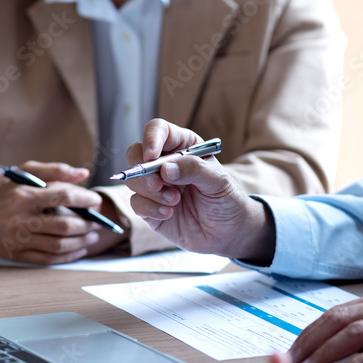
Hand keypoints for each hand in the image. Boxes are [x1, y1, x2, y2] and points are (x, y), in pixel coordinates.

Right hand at [0, 161, 111, 263]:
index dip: (84, 199)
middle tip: (97, 222)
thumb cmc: (2, 191)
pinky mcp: (16, 255)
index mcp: (23, 196)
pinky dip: (68, 256)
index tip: (96, 201)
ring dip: (81, 241)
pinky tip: (78, 249)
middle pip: (64, 225)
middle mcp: (20, 220)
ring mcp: (17, 240)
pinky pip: (48, 259)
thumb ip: (54, 171)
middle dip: (87, 224)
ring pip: (59, 244)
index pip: (63, 196)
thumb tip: (83, 174)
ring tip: (92, 235)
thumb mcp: (23, 173)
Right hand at [124, 119, 275, 261]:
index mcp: (184, 147)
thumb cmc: (227, 201)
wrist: (228, 233)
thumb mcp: (219, 182)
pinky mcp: (150, 208)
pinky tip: (168, 213)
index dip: (151, 139)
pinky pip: (136, 203)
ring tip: (175, 202)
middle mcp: (165, 164)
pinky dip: (150, 209)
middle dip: (143, 169)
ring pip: (134, 179)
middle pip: (136, 153)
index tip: (151, 156)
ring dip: (152, 192)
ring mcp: (156, 186)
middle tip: (158, 184)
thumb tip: (166, 168)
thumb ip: (195, 170)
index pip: (159, 130)